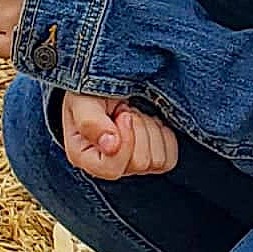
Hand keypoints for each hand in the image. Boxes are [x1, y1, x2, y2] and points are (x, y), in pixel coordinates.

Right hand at [62, 92, 179, 179]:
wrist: (107, 83)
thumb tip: (111, 147)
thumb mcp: (83, 101)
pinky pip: (169, 159)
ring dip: (149, 129)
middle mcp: (108, 166)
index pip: (113, 169)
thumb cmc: (90, 93)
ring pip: (156, 161)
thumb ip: (91, 122)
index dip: (125, 140)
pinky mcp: (151, 160)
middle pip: (140, 163)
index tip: (123, 114)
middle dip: (138, 129)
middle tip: (126, 111)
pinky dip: (164, 136)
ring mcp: (131, 166)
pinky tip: (148, 121)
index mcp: (84, 158)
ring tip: (135, 115)